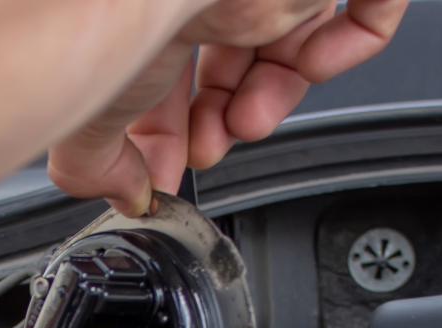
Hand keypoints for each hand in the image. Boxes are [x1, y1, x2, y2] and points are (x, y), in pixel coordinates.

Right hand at [48, 0, 408, 215]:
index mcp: (146, 7)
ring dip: (279, 96)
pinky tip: (314, 65)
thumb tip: (124, 194)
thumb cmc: (104, 15)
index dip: (168, 129)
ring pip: (295, 31)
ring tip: (251, 122)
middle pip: (232, 54)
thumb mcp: (86, 108)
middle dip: (221, 119)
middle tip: (207, 149)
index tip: (161, 172)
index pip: (165, 67)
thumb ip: (95, 162)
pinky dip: (355, 41)